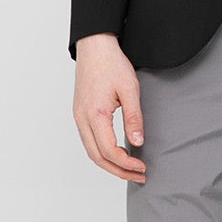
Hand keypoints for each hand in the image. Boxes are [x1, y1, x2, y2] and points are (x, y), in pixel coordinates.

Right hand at [72, 34, 147, 181]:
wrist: (94, 46)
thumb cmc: (111, 63)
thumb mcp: (130, 89)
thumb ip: (134, 117)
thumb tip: (137, 142)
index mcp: (95, 114)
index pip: (109, 151)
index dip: (126, 163)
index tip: (142, 166)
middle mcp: (82, 119)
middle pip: (97, 157)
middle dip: (118, 171)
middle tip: (138, 175)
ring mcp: (78, 117)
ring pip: (91, 151)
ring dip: (109, 164)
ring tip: (129, 168)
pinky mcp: (80, 113)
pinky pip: (88, 141)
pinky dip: (102, 153)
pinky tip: (116, 153)